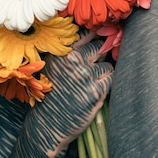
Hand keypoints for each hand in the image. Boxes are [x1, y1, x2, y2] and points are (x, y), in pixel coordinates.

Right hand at [31, 40, 112, 157]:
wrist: (47, 124)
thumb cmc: (52, 94)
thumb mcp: (53, 67)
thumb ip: (70, 52)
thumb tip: (96, 36)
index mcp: (62, 52)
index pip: (87, 33)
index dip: (95, 36)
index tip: (98, 40)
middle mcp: (74, 60)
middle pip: (100, 47)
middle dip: (99, 57)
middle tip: (90, 70)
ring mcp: (86, 76)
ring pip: (107, 65)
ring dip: (103, 74)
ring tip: (89, 84)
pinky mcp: (96, 92)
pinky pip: (111, 79)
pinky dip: (106, 85)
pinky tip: (94, 92)